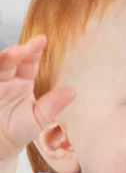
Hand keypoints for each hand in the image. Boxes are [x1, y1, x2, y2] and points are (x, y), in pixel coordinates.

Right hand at [0, 37, 74, 163]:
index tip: (42, 40)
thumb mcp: (38, 120)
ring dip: (3, 58)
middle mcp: (6, 79)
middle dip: (16, 53)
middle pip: (9, 60)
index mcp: (22, 82)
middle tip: (24, 49)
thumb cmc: (17, 132)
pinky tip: (0, 62)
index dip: (33, 50)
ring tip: (13, 54)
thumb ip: (52, 105)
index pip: (28, 62)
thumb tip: (72, 91)